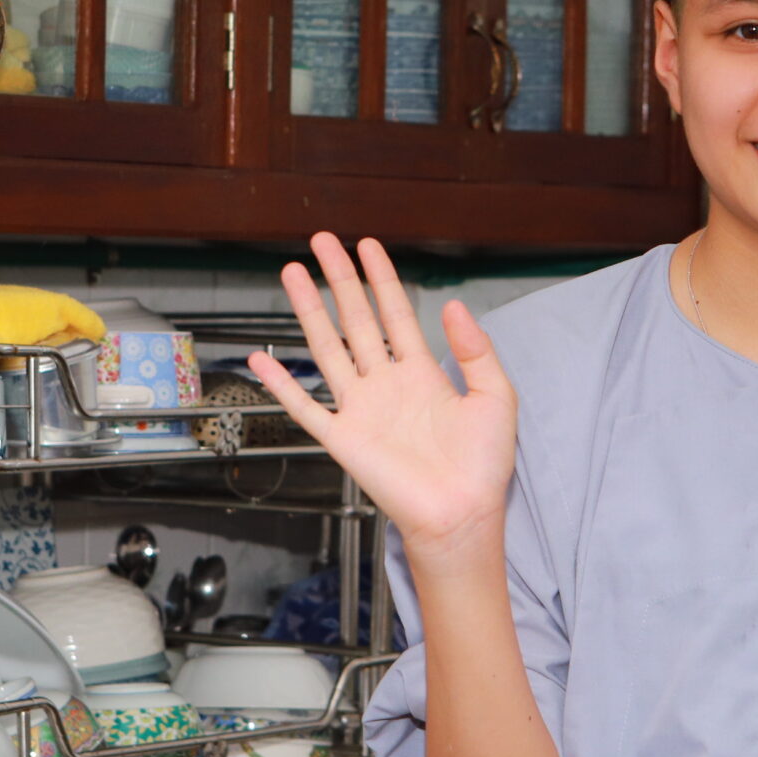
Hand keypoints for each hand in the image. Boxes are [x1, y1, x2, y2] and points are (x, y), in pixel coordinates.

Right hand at [246, 234, 517, 554]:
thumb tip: (454, 306)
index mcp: (422, 373)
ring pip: (327, 349)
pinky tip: (262, 360)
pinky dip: (282, 384)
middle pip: (356, 320)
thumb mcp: (495, 397)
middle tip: (322, 242)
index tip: (367, 247)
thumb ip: (476, 350)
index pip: (396, 313)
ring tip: (292, 274)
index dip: (381, 279)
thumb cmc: (482, 466)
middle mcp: (386, 384)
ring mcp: (361, 409)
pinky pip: (305, 407)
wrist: (461, 515)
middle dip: (338, 279)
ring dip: (309, 311)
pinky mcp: (343, 439)